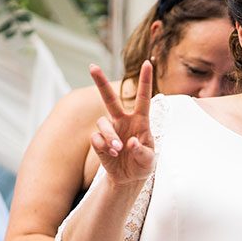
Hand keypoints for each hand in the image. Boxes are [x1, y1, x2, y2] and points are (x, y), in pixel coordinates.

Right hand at [89, 62, 154, 186]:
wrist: (129, 178)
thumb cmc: (143, 164)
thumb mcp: (148, 161)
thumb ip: (142, 151)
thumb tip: (131, 142)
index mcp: (140, 121)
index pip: (143, 98)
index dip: (145, 80)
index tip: (148, 62)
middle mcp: (123, 121)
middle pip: (110, 98)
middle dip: (101, 82)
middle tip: (92, 66)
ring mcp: (110, 130)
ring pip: (102, 122)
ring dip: (109, 135)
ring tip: (118, 149)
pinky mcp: (99, 142)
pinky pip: (96, 138)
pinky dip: (103, 146)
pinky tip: (112, 154)